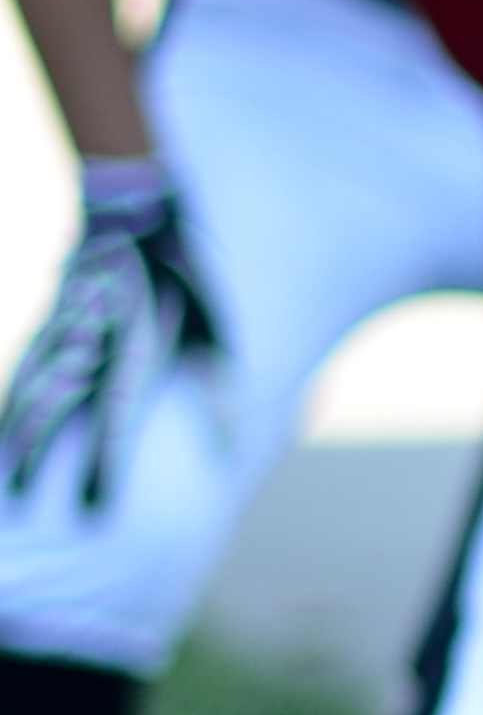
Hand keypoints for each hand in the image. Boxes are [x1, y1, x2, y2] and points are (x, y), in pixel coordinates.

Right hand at [0, 171, 224, 513]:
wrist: (138, 209)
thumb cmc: (189, 278)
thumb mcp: (218, 330)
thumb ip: (220, 389)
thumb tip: (229, 447)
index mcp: (136, 345)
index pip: (115, 415)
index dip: (104, 461)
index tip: (96, 505)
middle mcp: (93, 341)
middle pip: (56, 407)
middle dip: (38, 457)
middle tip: (22, 501)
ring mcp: (65, 328)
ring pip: (31, 387)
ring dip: (16, 433)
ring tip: (5, 481)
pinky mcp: (51, 319)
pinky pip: (26, 364)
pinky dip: (12, 397)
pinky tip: (4, 428)